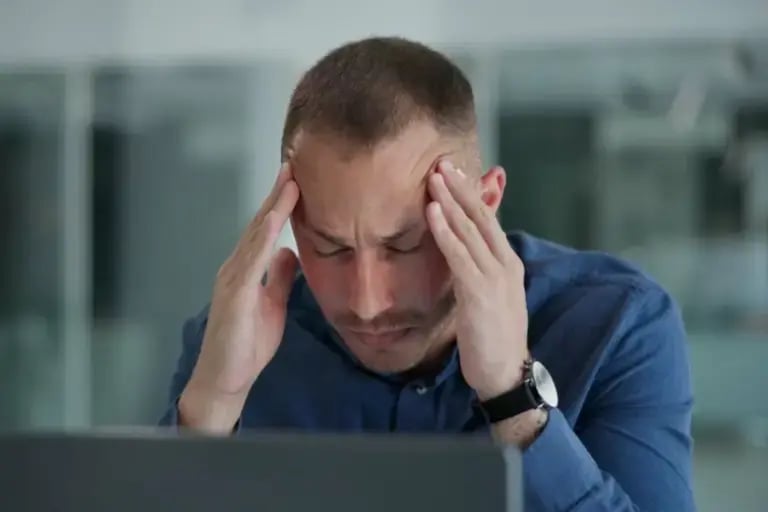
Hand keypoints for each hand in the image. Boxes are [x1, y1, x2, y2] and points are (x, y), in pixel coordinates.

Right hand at [180, 163, 298, 431]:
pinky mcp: (234, 294)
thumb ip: (279, 278)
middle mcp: (237, 267)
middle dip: (277, 194)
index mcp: (247, 269)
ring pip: (255, 235)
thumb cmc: (246, 344)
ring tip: (289, 181)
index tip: (297, 178)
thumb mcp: (273, 304)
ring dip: (272, 207)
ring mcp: (233, 278)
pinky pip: (250, 261)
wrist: (226, 379)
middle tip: (293, 164)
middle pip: (259, 224)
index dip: (281, 204)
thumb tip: (290, 253)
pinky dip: (262, 237)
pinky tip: (274, 219)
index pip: (266, 230)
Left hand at [426, 161, 527, 400]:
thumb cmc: (494, 337)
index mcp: (509, 263)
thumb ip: (477, 270)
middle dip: (460, 189)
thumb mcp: (489, 297)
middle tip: (440, 163)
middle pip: (481, 217)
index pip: (488, 221)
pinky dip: (445, 231)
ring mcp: (495, 276)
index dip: (470, 196)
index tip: (453, 174)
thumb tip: (461, 252)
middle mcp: (506, 264)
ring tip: (433, 178)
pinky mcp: (479, 291)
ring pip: (470, 230)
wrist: (506, 373)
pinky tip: (433, 212)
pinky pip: (459, 255)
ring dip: (449, 201)